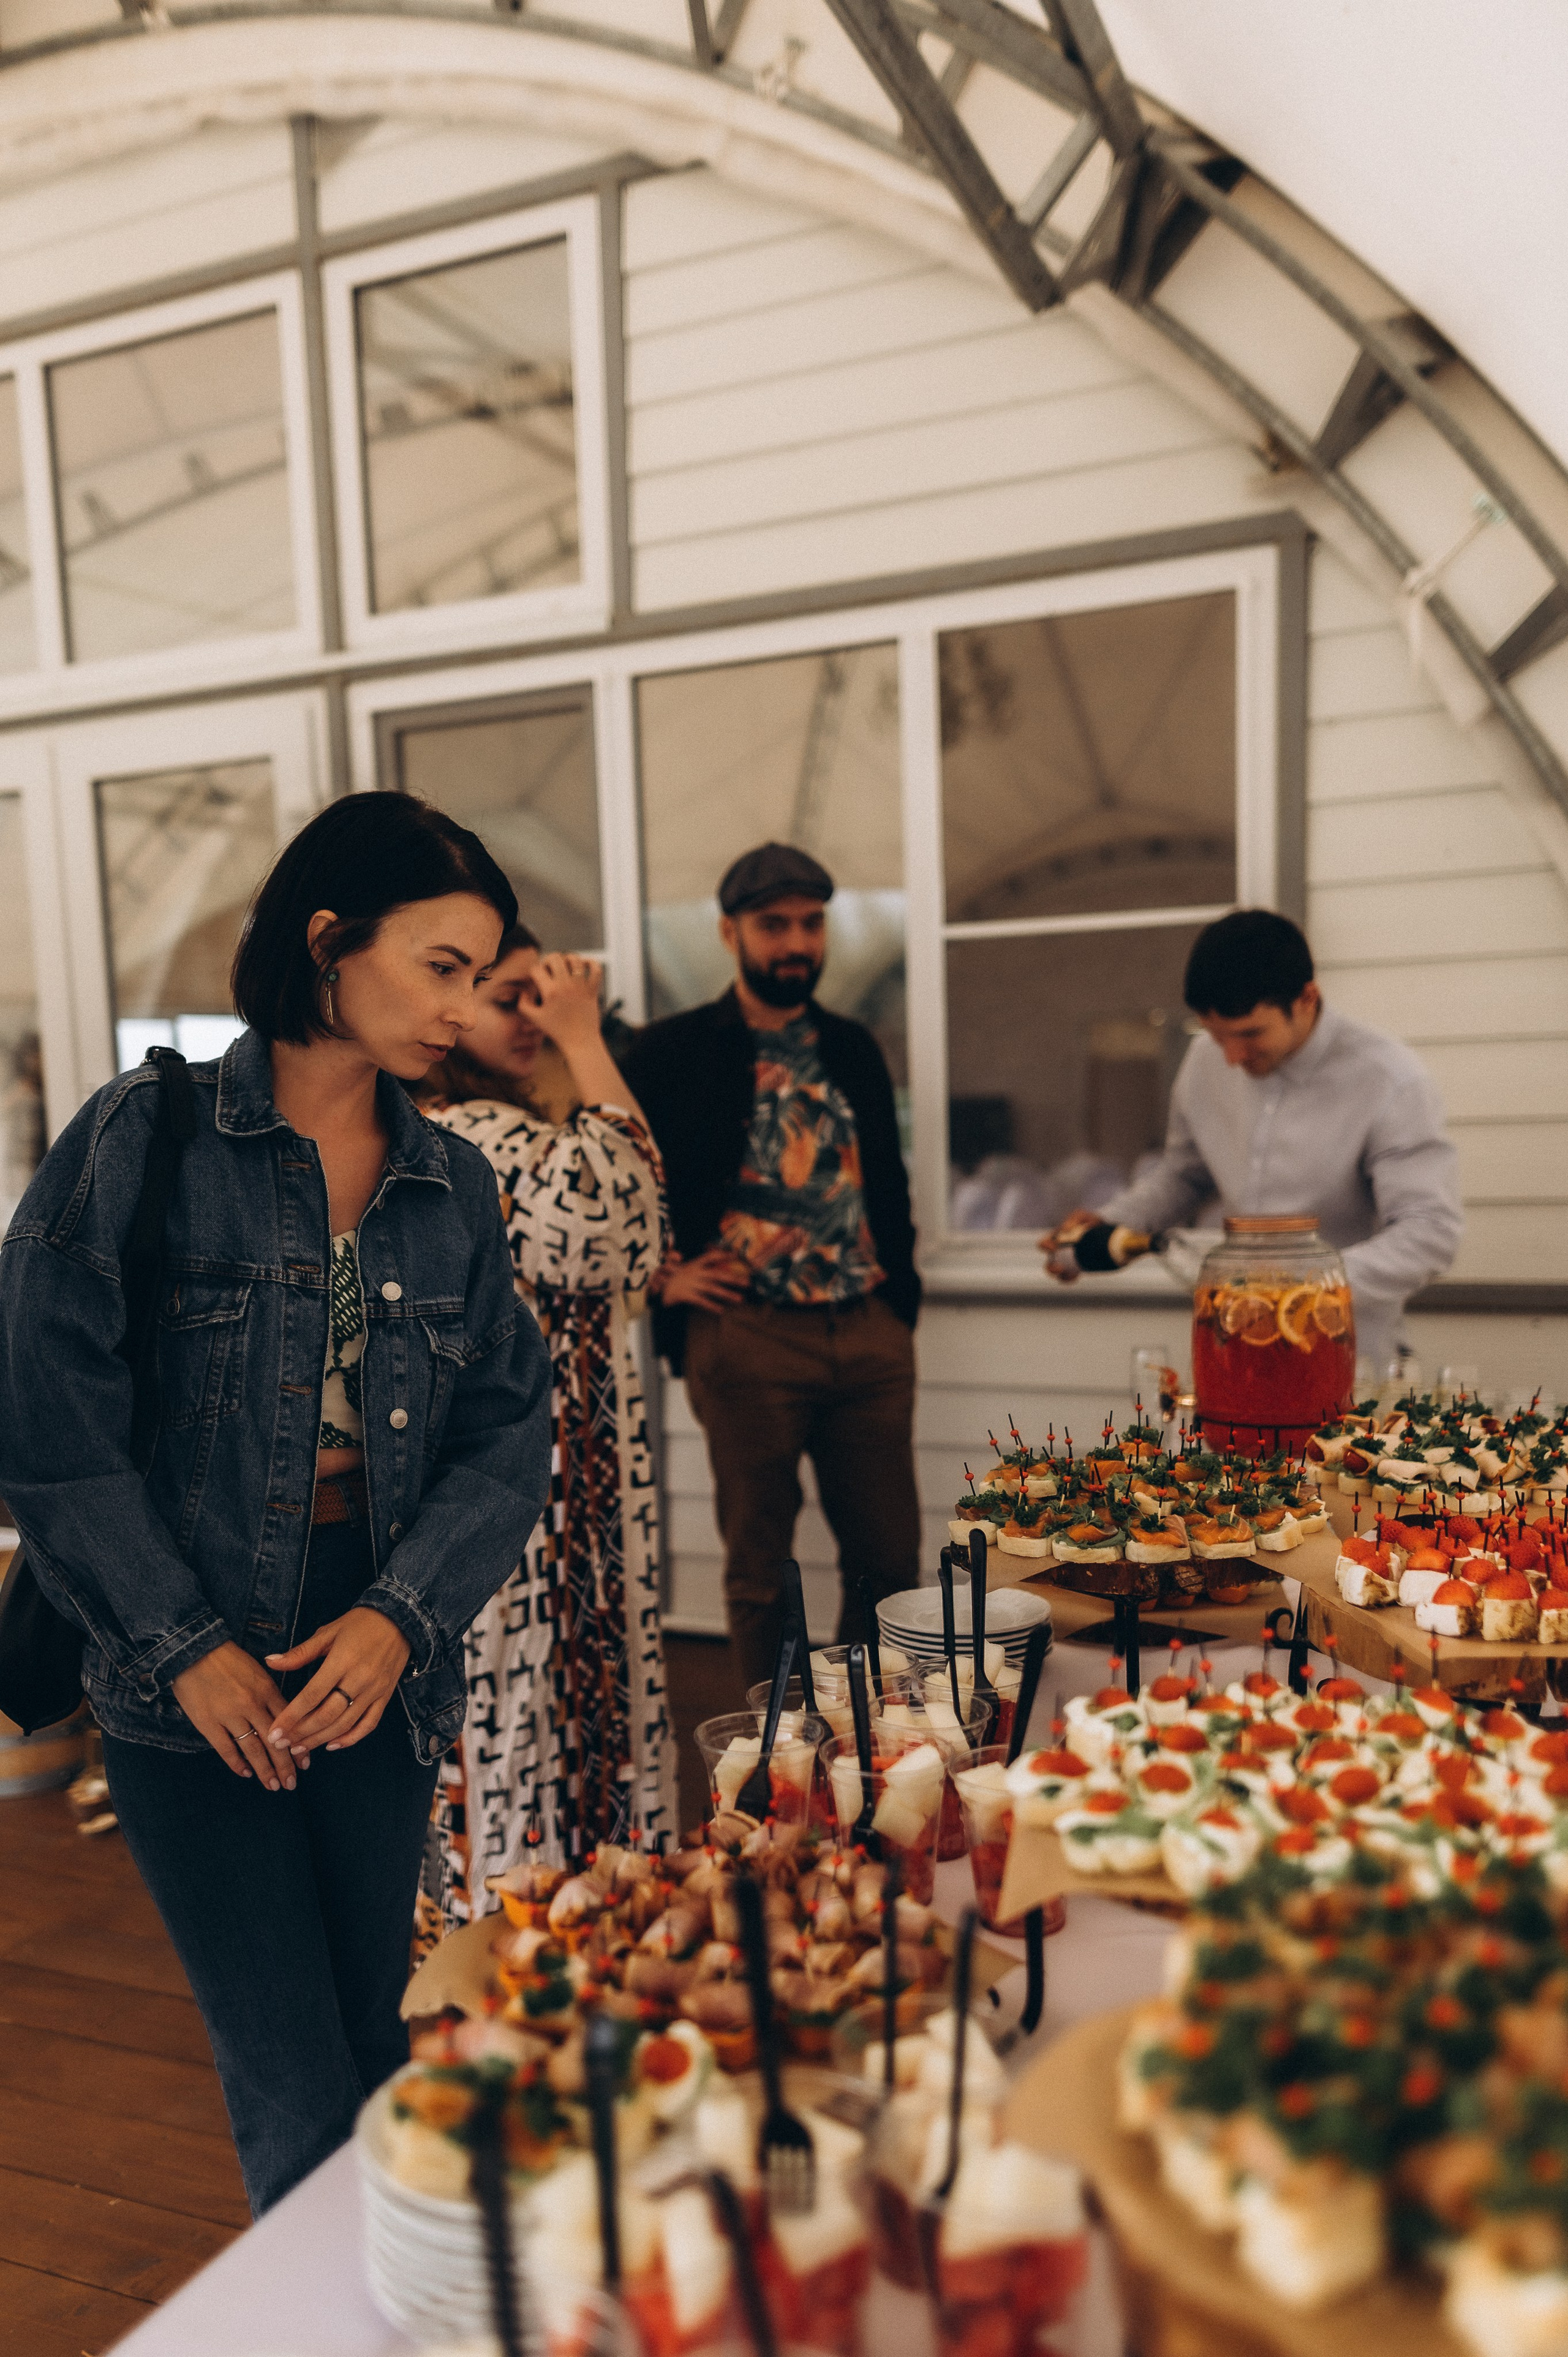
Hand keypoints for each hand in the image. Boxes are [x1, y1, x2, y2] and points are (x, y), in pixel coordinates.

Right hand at [172, 1641, 308, 1788]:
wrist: (193, 1651)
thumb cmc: (228, 1659)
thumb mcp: (258, 1671)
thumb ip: (270, 1695)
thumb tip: (284, 1720)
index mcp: (267, 1690)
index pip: (289, 1723)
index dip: (298, 1745)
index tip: (305, 1763)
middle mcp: (252, 1705)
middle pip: (274, 1742)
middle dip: (285, 1766)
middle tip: (291, 1784)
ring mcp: (229, 1715)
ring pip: (252, 1749)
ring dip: (264, 1770)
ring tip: (273, 1786)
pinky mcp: (208, 1723)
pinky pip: (226, 1749)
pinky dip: (237, 1763)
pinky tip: (246, 1773)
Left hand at [263, 1606, 411, 1754]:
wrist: (401, 1619)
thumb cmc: (360, 1623)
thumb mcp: (329, 1631)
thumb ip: (300, 1652)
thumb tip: (271, 1662)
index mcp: (342, 1661)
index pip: (312, 1695)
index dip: (291, 1716)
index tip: (274, 1732)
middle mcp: (359, 1679)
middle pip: (327, 1715)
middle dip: (301, 1733)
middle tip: (280, 1744)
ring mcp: (375, 1690)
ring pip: (345, 1724)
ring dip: (320, 1739)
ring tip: (300, 1748)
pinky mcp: (385, 1696)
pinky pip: (369, 1724)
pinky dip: (351, 1739)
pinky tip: (332, 1745)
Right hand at [527, 953, 604, 1053]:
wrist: (580, 1041)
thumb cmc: (556, 1030)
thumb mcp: (534, 1019)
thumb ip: (523, 1003)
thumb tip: (524, 990)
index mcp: (550, 991)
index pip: (536, 969)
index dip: (532, 973)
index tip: (535, 981)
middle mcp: (566, 986)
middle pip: (555, 957)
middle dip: (547, 960)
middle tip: (548, 970)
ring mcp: (581, 986)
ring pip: (575, 959)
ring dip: (567, 959)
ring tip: (563, 967)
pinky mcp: (592, 990)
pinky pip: (596, 969)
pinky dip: (591, 963)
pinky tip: (583, 965)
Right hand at [657, 1246, 749, 1311]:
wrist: (650, 1288)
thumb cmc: (666, 1278)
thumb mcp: (676, 1266)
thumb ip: (683, 1260)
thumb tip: (683, 1255)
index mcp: (693, 1264)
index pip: (711, 1257)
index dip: (724, 1255)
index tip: (737, 1255)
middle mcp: (694, 1272)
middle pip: (718, 1274)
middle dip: (734, 1278)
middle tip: (749, 1283)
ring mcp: (690, 1284)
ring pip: (713, 1289)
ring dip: (728, 1294)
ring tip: (741, 1299)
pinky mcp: (685, 1295)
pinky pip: (701, 1301)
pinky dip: (711, 1306)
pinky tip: (721, 1311)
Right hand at [1039, 1206, 1098, 1285]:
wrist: (1109, 1234)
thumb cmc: (1091, 1222)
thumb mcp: (1083, 1216)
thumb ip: (1074, 1218)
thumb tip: (1065, 1229)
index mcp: (1056, 1240)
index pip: (1044, 1244)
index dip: (1045, 1246)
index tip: (1054, 1248)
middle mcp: (1059, 1253)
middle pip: (1049, 1264)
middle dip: (1051, 1268)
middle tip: (1060, 1268)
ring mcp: (1068, 1263)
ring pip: (1059, 1274)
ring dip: (1061, 1276)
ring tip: (1070, 1274)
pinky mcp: (1078, 1270)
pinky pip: (1070, 1277)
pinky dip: (1071, 1278)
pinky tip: (1077, 1275)